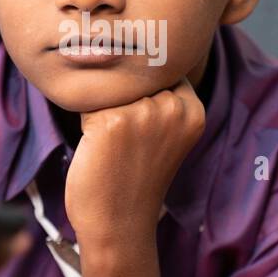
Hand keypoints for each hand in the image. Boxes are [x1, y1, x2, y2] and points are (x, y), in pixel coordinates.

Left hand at [64, 77, 205, 247]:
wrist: (119, 226)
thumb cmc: (135, 179)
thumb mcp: (164, 134)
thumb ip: (161, 99)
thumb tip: (126, 51)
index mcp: (193, 110)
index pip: (160, 69)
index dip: (142, 89)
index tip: (139, 123)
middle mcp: (173, 107)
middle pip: (133, 76)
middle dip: (121, 99)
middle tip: (124, 140)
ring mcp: (144, 113)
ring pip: (109, 87)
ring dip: (102, 109)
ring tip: (112, 145)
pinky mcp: (112, 120)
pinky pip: (86, 102)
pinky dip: (84, 123)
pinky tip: (98, 149)